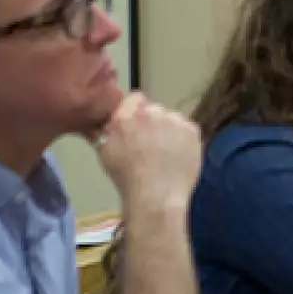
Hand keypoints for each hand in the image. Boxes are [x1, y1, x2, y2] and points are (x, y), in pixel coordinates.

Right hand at [90, 93, 201, 210]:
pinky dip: (183, 138)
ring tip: (165, 152)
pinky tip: (177, 155)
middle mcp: (151, 111)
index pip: (134, 98)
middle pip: (153, 109)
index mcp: (126, 114)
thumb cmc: (126, 176)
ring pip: (171, 118)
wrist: (156, 195)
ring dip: (168, 129)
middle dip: (151, 121)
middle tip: (149, 142)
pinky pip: (186, 129)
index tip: (135, 126)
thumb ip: (102, 129)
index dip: (134, 111)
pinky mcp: (192, 130)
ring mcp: (175, 119)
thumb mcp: (104, 150)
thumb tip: (100, 120)